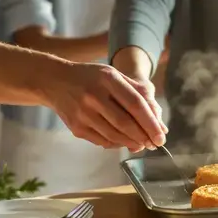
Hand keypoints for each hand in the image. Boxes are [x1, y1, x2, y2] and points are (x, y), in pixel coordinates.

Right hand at [44, 62, 166, 151]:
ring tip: (142, 144)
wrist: (55, 81)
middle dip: (144, 136)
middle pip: (126, 123)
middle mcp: (94, 95)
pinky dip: (117, 144)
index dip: (151, 122)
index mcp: (107, 78)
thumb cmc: (91, 78)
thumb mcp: (113, 74)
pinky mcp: (76, 127)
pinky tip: (125, 141)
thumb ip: (137, 92)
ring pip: (114, 135)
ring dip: (132, 143)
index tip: (162, 135)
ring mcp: (82, 113)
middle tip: (155, 143)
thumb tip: (158, 119)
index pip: (135, 104)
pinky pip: (102, 141)